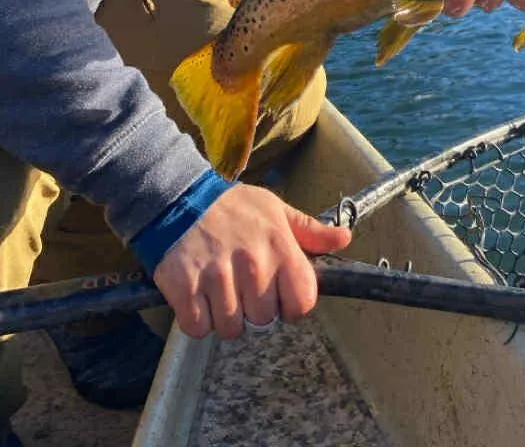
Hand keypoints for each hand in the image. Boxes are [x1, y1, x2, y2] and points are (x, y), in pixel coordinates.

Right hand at [152, 183, 351, 339]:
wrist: (179, 196)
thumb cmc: (232, 206)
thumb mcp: (276, 210)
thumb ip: (311, 230)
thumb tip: (345, 238)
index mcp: (280, 247)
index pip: (302, 302)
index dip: (291, 304)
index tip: (278, 293)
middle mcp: (252, 264)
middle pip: (263, 320)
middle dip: (253, 308)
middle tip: (240, 284)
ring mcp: (218, 277)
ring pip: (230, 328)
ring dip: (224, 316)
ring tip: (218, 287)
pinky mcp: (185, 288)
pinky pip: (198, 328)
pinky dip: (196, 318)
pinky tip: (197, 293)